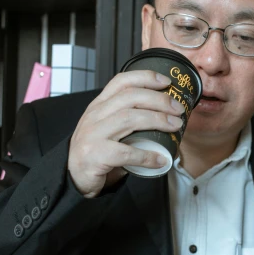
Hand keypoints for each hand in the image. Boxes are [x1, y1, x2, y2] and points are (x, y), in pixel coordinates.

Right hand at [68, 70, 184, 197]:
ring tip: (175, 127)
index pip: (121, 81)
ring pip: (129, 119)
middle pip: (130, 98)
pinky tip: (161, 159)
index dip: (146, 77)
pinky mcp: (96, 155)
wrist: (74, 177)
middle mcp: (95, 115)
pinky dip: (147, 155)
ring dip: (158, 121)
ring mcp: (93, 134)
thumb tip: (167, 116)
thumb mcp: (108, 127)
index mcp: (99, 105)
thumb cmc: (98, 151)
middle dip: (159, 100)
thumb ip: (128, 118)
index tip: (167, 82)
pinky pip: (126, 152)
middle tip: (178, 109)